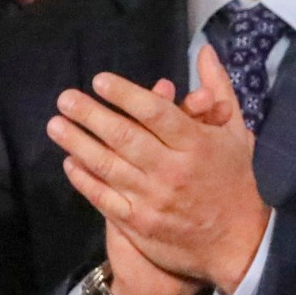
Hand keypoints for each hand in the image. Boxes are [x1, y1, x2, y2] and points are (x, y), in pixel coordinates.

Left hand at [50, 50, 269, 294]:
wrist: (239, 244)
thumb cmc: (237, 182)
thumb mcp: (236, 133)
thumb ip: (219, 90)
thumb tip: (206, 51)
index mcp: (197, 146)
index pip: (156, 113)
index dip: (125, 95)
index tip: (100, 80)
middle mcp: (173, 171)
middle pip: (125, 137)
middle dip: (91, 115)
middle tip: (66, 98)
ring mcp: (154, 200)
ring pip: (108, 166)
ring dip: (78, 144)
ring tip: (56, 125)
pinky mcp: (140, 224)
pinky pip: (105, 198)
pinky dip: (84, 180)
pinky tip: (70, 162)